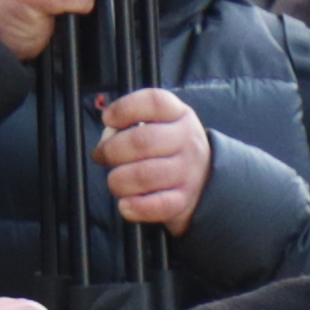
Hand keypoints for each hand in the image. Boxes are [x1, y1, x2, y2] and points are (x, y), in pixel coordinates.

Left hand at [98, 88, 209, 234]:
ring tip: (116, 180)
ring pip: (143, 175)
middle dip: (111, 150)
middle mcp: (187, 141)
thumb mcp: (161, 125)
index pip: (154, 102)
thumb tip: (106, 143)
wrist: (206, 179)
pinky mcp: (183, 201)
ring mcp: (187, 172)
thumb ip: (130, 126)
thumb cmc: (170, 148)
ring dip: (118, 180)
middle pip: (142, 141)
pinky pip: (155, 206)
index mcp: (180, 116)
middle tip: (102, 156)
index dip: (125, 108)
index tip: (108, 118)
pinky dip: (134, 207)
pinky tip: (125, 204)